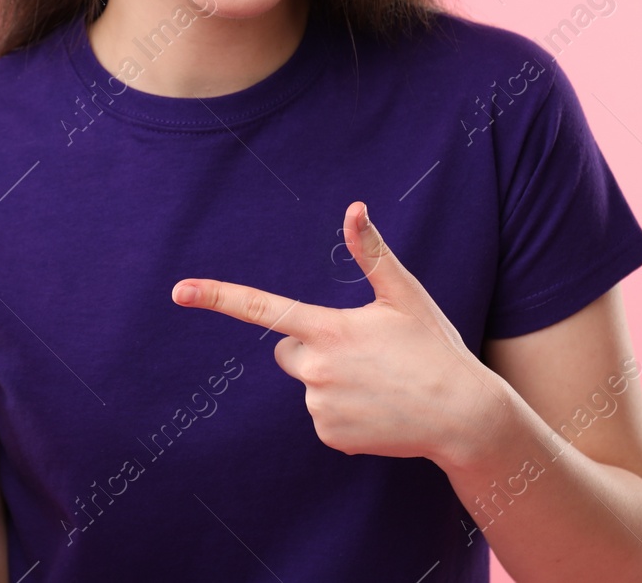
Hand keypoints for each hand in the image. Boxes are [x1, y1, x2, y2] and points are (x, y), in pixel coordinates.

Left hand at [171, 202, 509, 467]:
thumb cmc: (434, 347)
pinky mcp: (330, 435)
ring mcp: (320, 406)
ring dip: (334, 380)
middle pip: (288, 349)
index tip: (179, 291)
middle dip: (314, 346)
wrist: (462, 416)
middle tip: (364, 353)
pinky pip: (322, 415)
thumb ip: (372, 252)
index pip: (261, 309)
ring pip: (308, 383)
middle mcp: (316, 369)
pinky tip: (380, 408)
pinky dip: (345, 411)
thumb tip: (353, 207)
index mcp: (329, 329)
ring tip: (380, 383)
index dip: (217, 296)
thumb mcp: (405, 295)